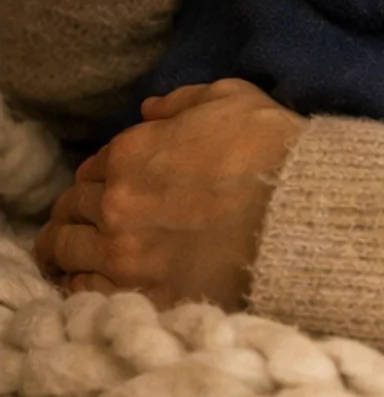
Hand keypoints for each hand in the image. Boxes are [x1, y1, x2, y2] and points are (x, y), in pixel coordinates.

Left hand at [35, 80, 303, 311]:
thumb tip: (152, 110)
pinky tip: (92, 285)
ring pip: (66, 252)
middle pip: (71, 209)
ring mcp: (125, 255)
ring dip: (67, 251)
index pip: (92, 168)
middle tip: (86, 223)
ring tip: (71, 258)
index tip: (111, 188)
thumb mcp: (233, 100)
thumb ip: (183, 101)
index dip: (101, 177)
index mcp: (131, 154)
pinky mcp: (144, 296)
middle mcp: (116, 204)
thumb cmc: (274, 152)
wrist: (304, 215)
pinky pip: (88, 294)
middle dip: (78, 213)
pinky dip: (84, 287)